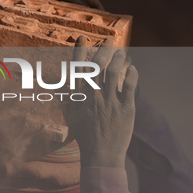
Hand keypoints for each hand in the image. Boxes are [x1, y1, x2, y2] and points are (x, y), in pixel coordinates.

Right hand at [63, 42, 137, 168]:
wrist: (101, 155)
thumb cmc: (85, 136)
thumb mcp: (72, 116)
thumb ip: (68, 99)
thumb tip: (59, 87)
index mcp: (79, 98)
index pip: (77, 69)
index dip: (79, 51)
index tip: (82, 38)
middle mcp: (93, 97)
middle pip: (97, 66)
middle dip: (103, 50)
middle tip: (109, 43)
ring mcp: (110, 102)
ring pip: (114, 72)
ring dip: (119, 58)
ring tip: (122, 53)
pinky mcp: (126, 108)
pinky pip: (130, 85)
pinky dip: (132, 73)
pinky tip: (133, 69)